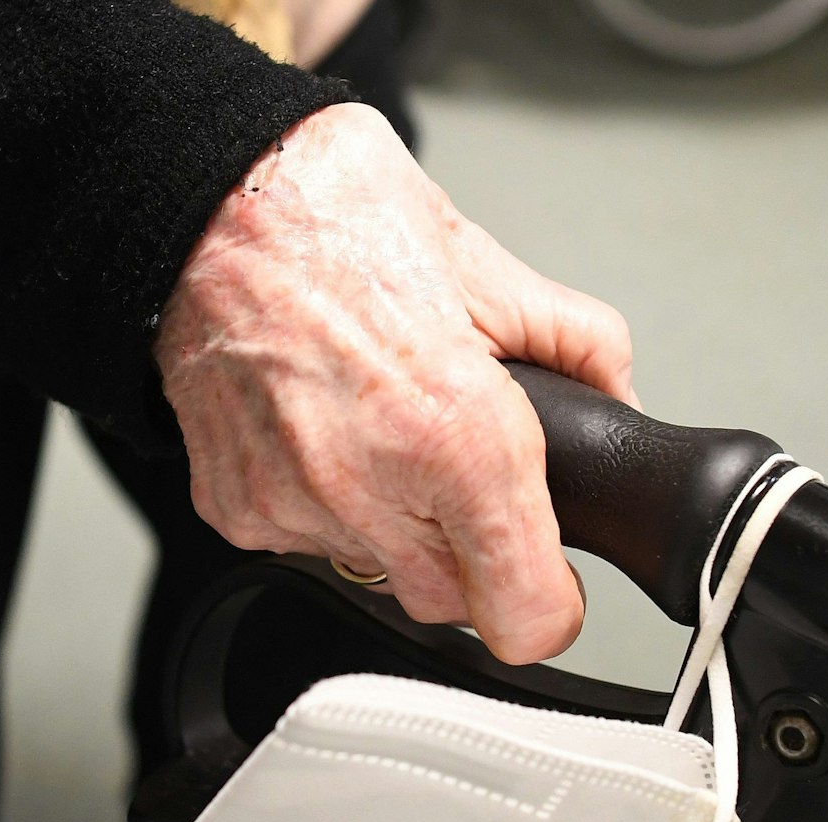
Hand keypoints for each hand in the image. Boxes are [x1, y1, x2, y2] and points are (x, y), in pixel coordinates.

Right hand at [156, 102, 632, 663]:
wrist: (210, 199)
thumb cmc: (340, 219)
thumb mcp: (495, 274)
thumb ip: (581, 347)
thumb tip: (617, 397)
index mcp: (456, 438)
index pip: (527, 617)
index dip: (551, 602)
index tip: (550, 576)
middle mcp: (369, 489)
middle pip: (455, 603)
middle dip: (474, 550)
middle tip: (460, 464)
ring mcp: (294, 507)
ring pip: (382, 574)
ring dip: (398, 524)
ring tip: (385, 423)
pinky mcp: (236, 511)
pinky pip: (310, 544)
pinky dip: (330, 505)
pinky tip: (329, 428)